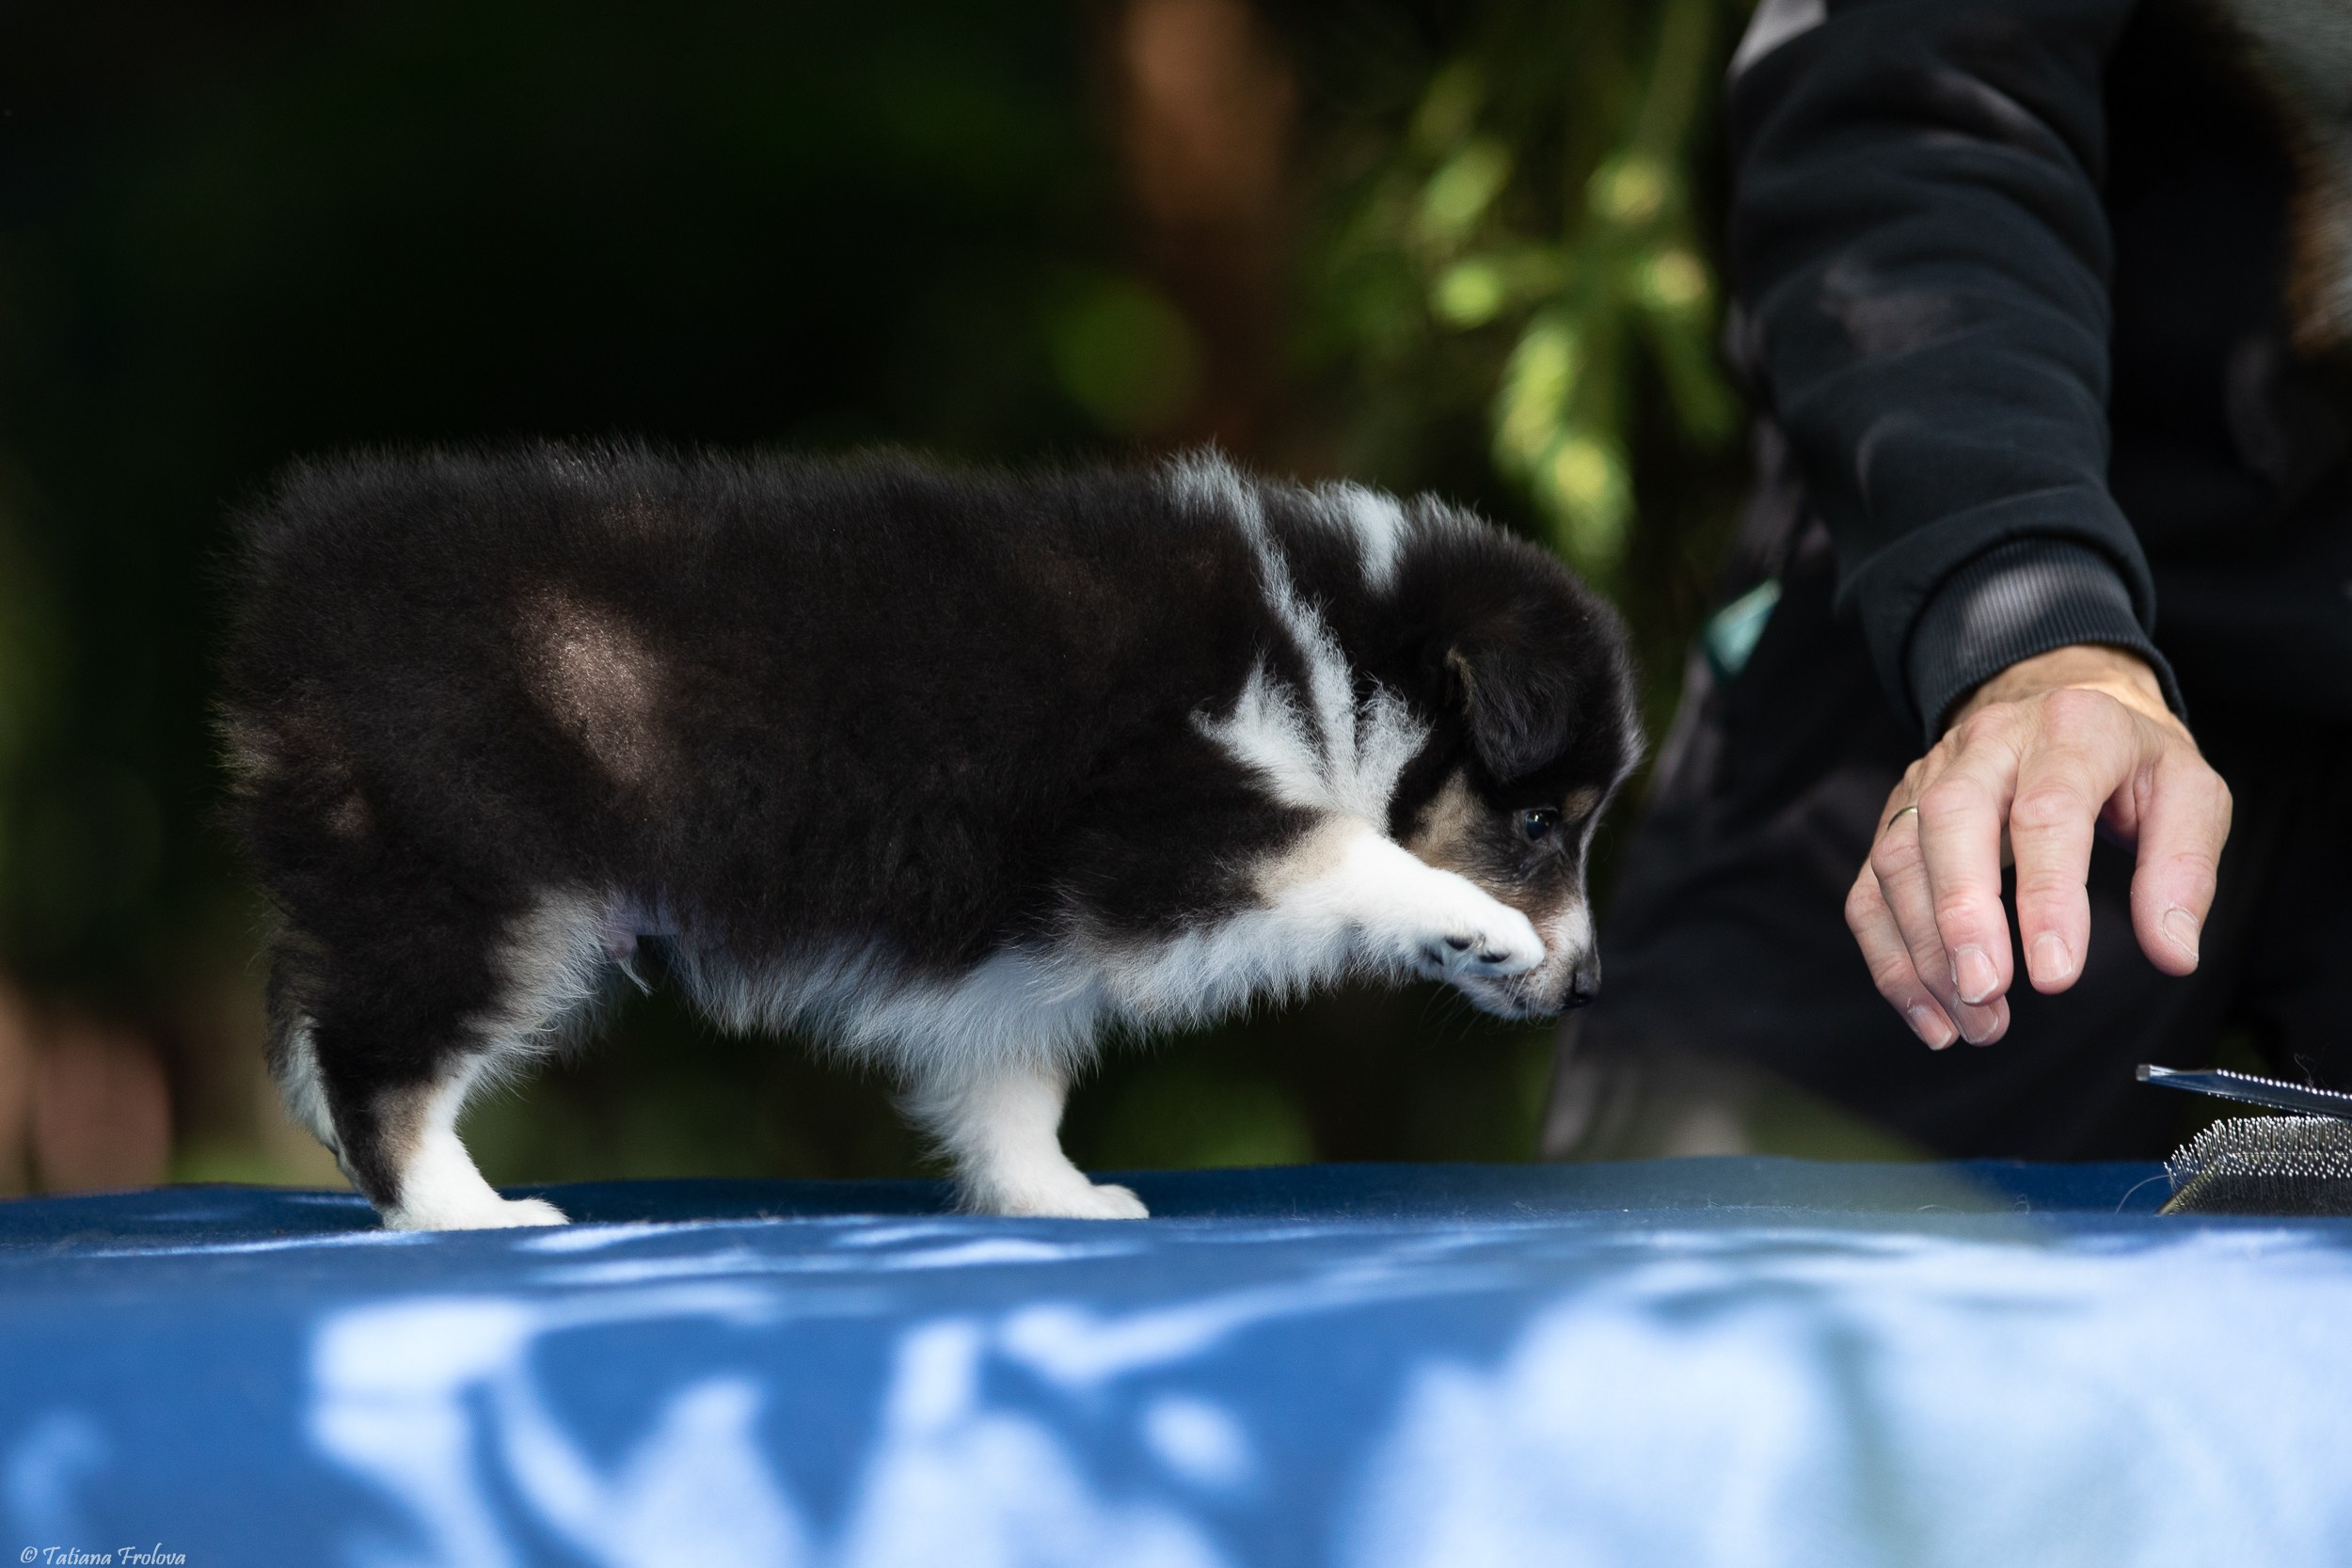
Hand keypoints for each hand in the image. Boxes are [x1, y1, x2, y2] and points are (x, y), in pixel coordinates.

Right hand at [1845, 645, 2231, 1047]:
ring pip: (1898, 857)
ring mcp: (1929, 777)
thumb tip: (2172, 952)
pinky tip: (1931, 1013)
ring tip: (1975, 1021)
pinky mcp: (1896, 817)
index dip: (2048, 896)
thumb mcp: (2189, 793)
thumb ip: (2184, 869)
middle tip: (1986, 992)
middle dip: (1960, 914)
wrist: (2064, 702)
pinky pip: (1871, 887)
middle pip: (1951, 818)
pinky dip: (1891, 958)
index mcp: (2071, 728)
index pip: (2048, 810)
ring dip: (1926, 949)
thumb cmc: (2129, 762)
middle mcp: (1988, 745)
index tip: (2056, 975)